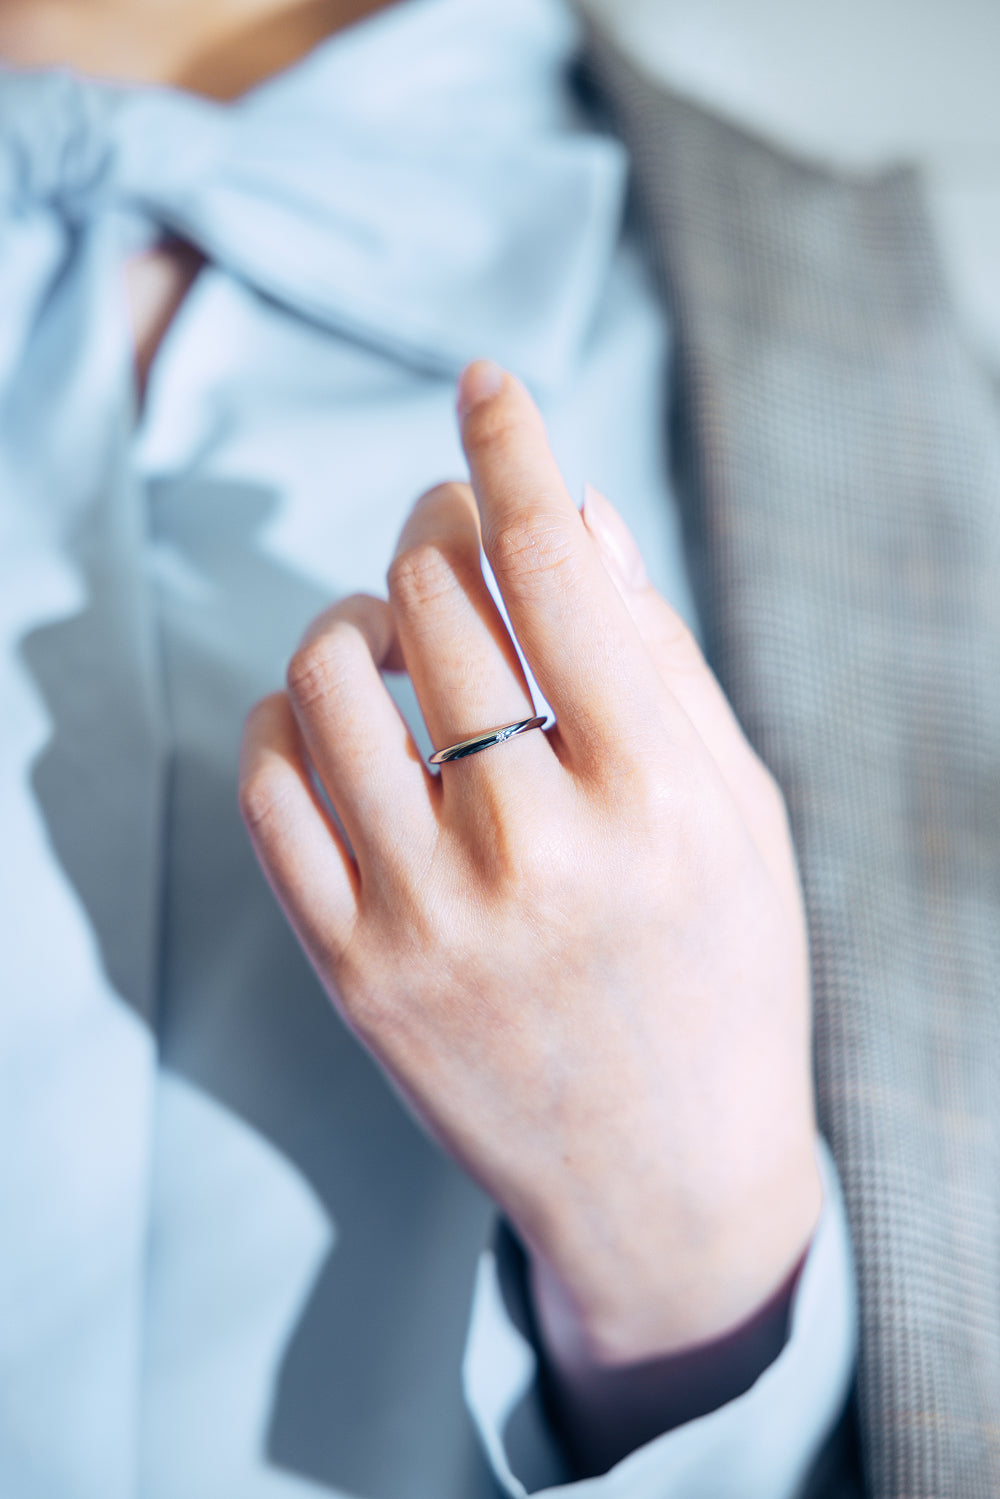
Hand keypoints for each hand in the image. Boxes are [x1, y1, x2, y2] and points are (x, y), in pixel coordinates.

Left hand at [239, 361, 821, 1379]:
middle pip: (435, 602)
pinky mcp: (352, 971)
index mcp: (654, 799)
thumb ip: (660, 662)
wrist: (662, 1182)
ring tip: (395, 637)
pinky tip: (335, 720)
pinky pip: (269, 789)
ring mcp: (429, 917)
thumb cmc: (725, 981)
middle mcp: (536, 851)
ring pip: (329, 677)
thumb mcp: (739, 818)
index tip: (485, 384)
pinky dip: (284, 718)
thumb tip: (575, 515)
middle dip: (436, 527)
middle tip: (448, 531)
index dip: (511, 448)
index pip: (555, 567)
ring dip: (355, 617)